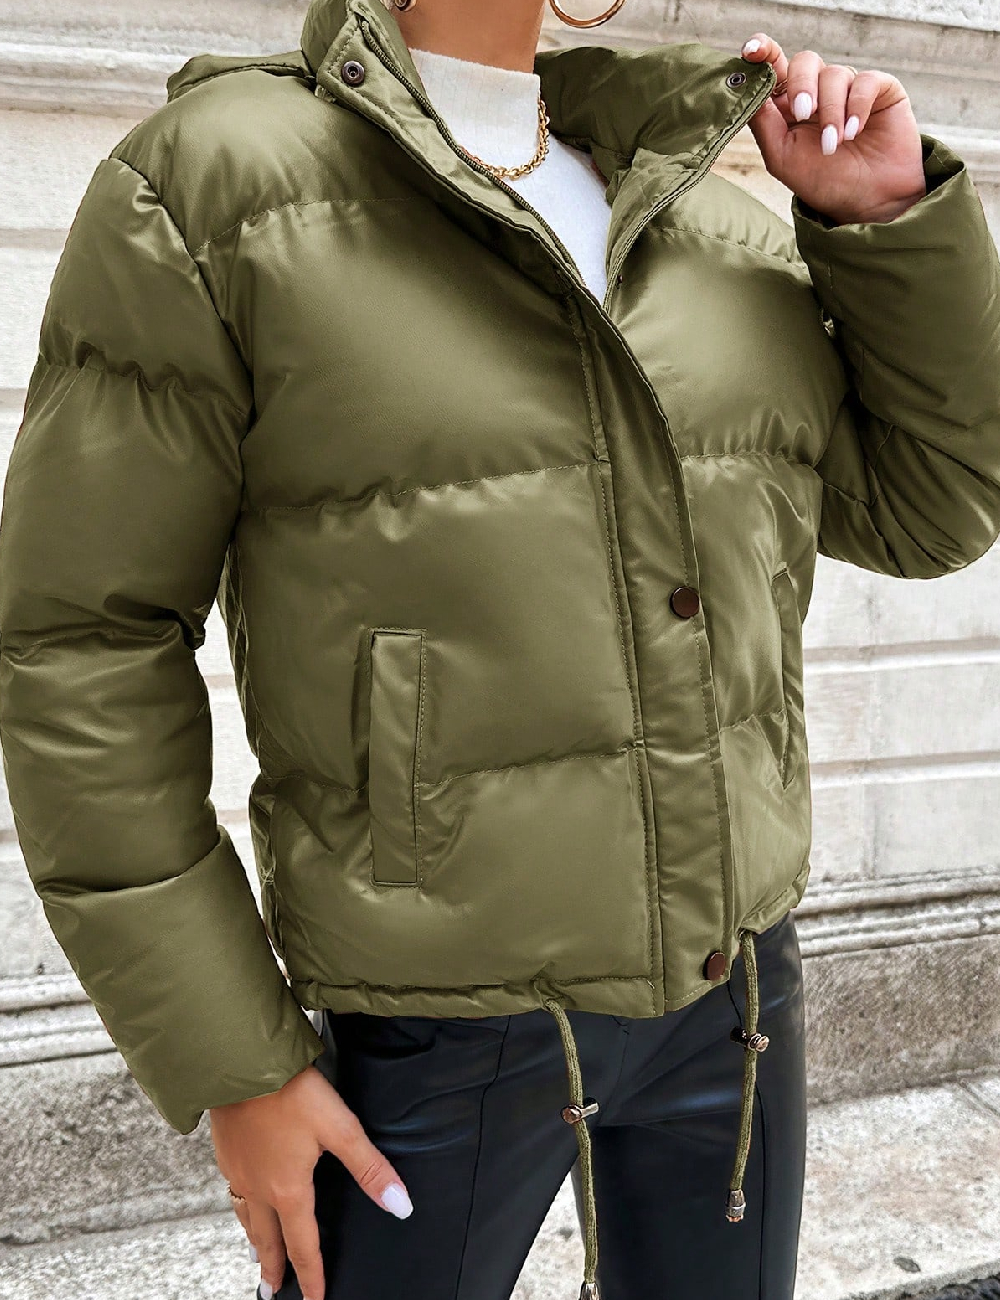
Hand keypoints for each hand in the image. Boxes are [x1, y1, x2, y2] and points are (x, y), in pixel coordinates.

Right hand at [211, 1063, 413, 1299]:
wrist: (240, 1063)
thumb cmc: (290, 1091)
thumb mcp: (339, 1127)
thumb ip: (370, 1167)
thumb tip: (400, 1206)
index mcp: (288, 1190)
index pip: (303, 1245)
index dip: (313, 1276)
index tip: (316, 1299)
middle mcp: (258, 1187)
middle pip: (268, 1240)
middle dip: (274, 1268)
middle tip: (273, 1291)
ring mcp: (237, 1169)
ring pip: (246, 1217)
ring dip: (255, 1240)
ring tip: (259, 1253)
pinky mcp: (225, 1150)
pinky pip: (234, 1192)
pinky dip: (241, 1208)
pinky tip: (243, 1195)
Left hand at [739, 33, 926, 225]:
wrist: (868, 203)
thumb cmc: (824, 182)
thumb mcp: (782, 157)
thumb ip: (763, 122)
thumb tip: (747, 86)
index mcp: (790, 105)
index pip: (774, 67)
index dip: (763, 52)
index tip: (752, 52)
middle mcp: (819, 91)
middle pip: (805, 61)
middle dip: (802, 85)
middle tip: (804, 114)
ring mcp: (849, 88)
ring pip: (834, 74)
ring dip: (831, 111)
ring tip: (834, 144)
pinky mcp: (880, 90)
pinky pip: (866, 81)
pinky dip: (857, 106)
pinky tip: (854, 133)